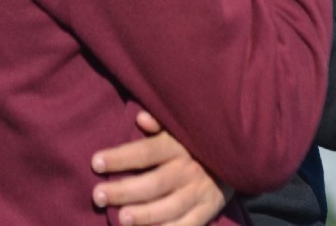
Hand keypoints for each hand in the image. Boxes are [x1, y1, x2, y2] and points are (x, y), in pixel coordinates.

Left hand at [91, 110, 232, 225]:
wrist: (240, 153)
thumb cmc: (198, 138)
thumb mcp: (182, 125)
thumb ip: (160, 123)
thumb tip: (140, 119)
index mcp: (179, 145)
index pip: (145, 152)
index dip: (120, 158)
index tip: (95, 162)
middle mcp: (189, 169)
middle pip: (153, 183)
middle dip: (124, 190)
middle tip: (98, 195)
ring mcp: (199, 192)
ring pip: (169, 207)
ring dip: (144, 215)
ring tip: (120, 219)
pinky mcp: (208, 209)